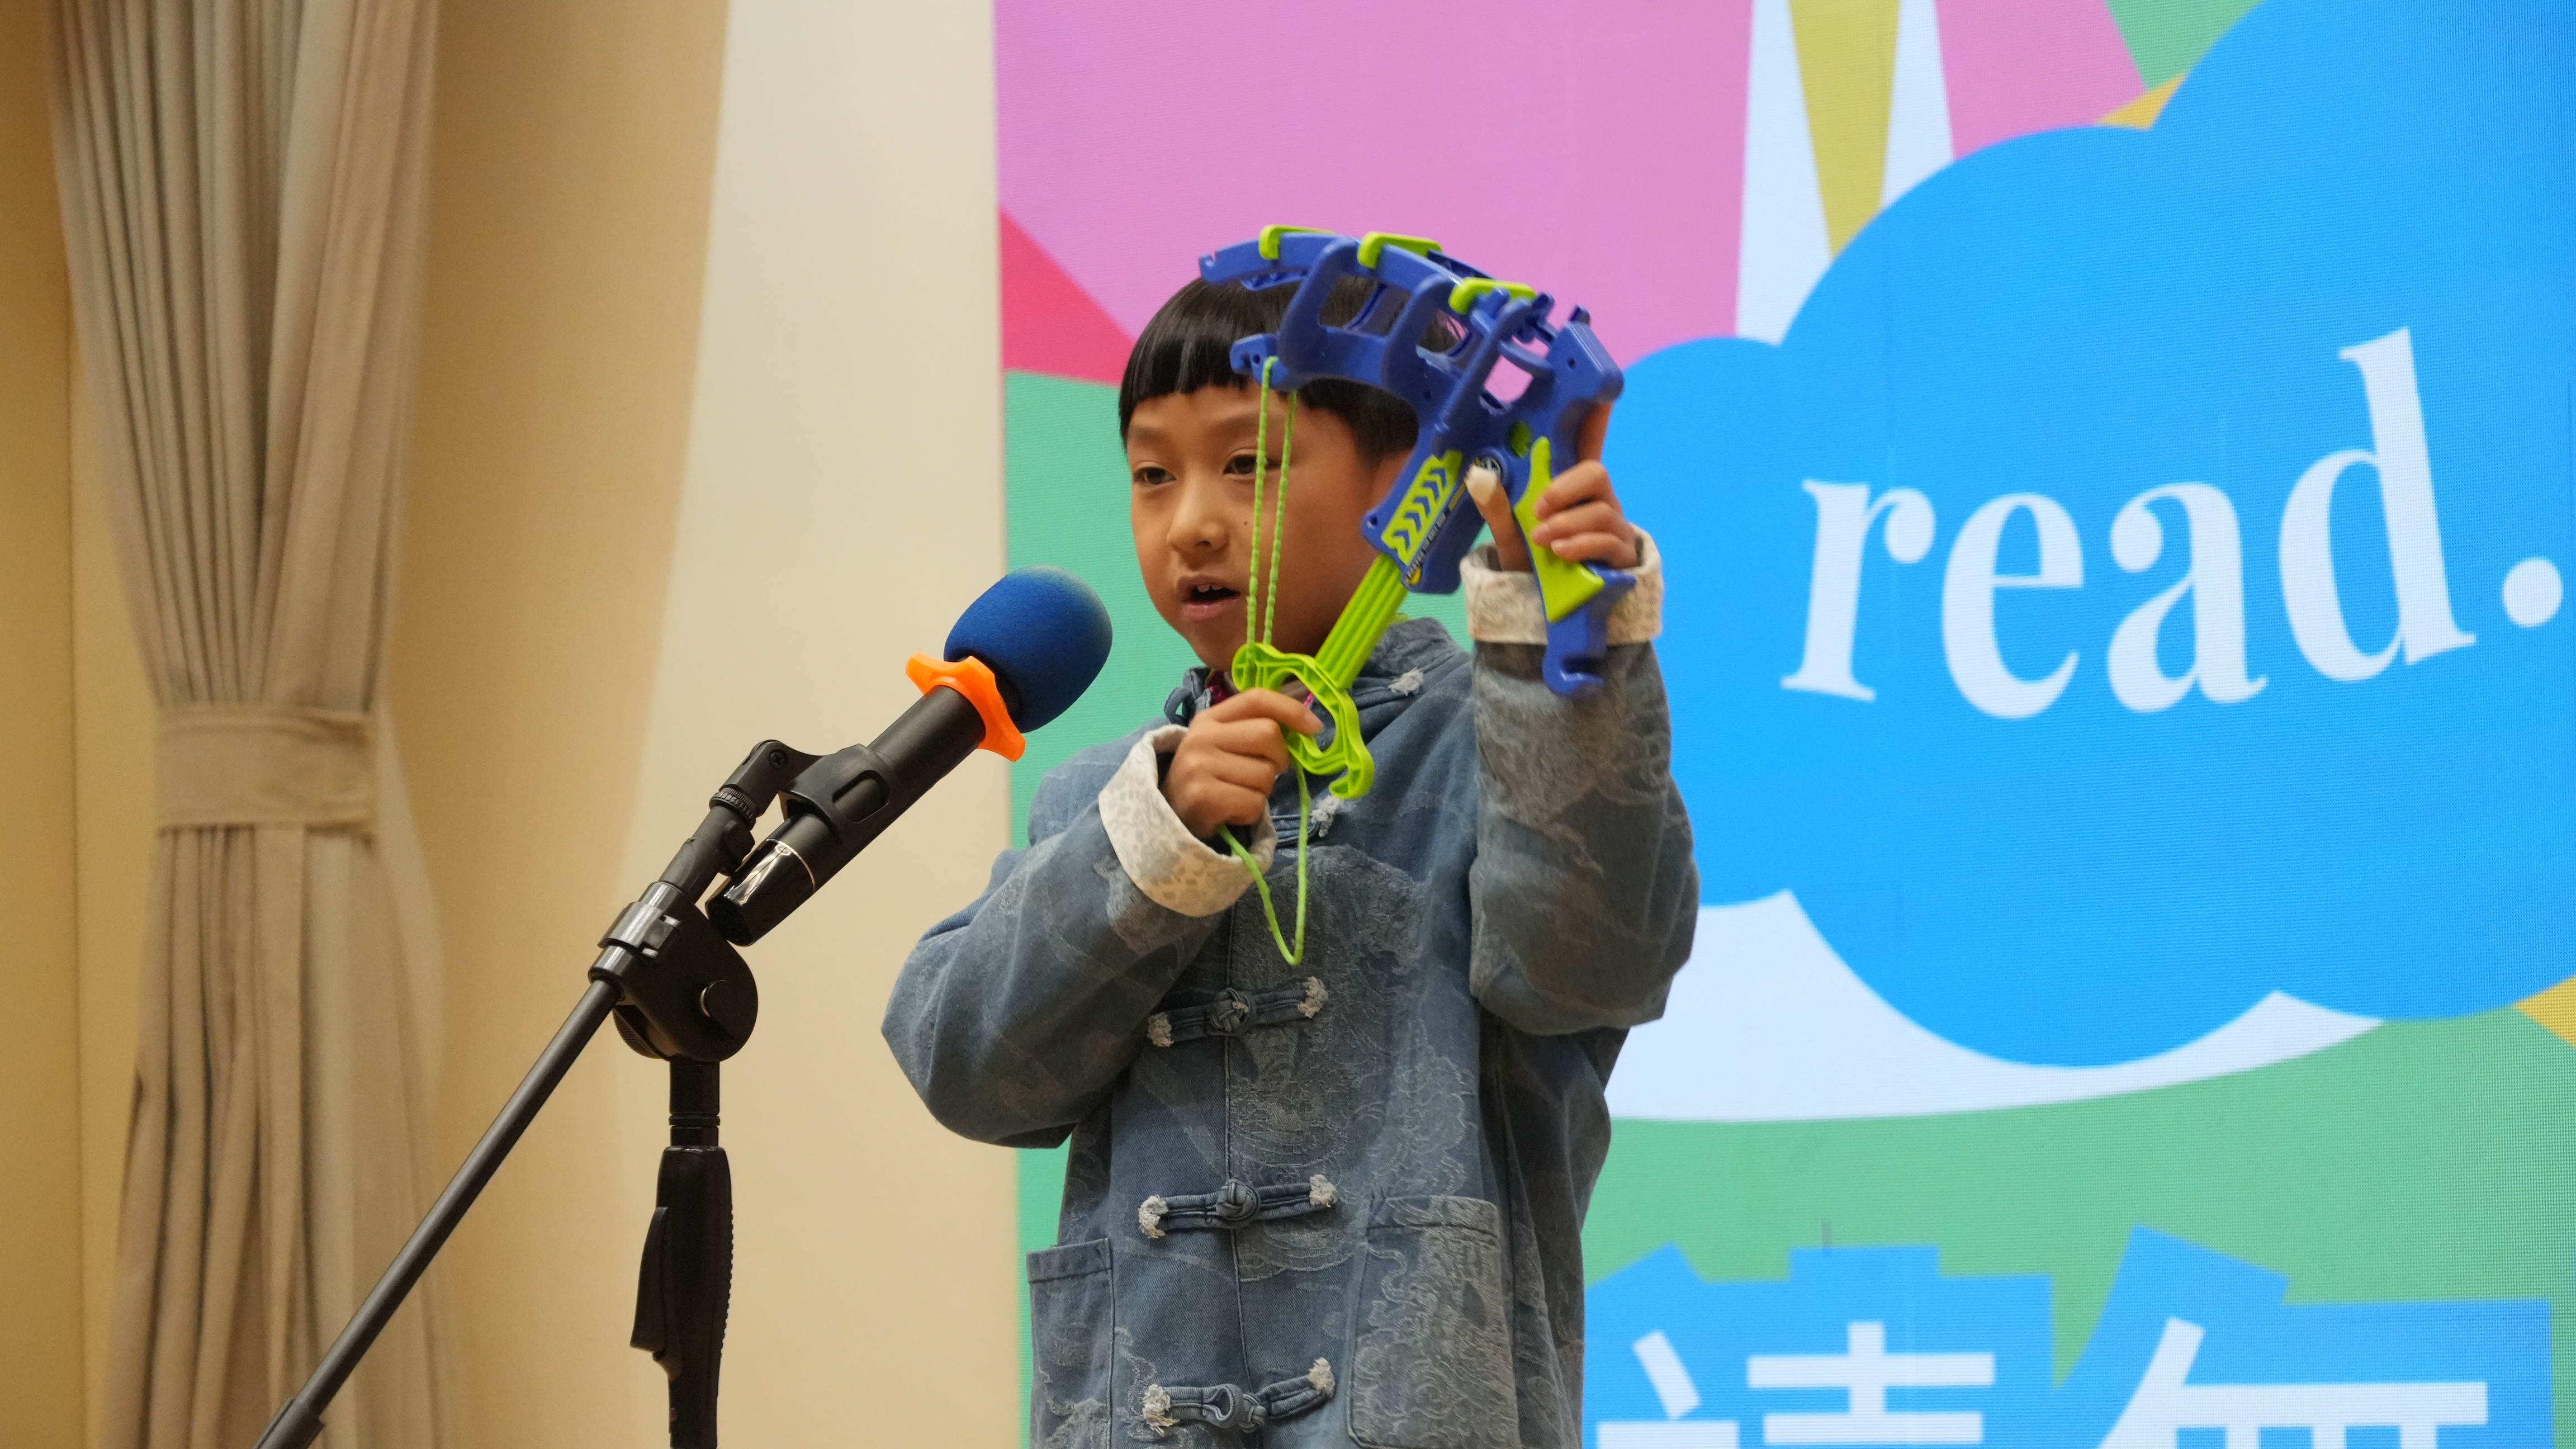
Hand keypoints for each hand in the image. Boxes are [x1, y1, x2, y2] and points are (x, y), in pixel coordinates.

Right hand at [1162, 687, 1319, 838]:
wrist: (1169, 817)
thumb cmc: (1207, 778)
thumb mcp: (1222, 744)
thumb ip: (1254, 729)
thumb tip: (1307, 727)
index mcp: (1209, 718)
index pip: (1257, 699)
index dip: (1291, 709)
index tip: (1314, 728)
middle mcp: (1202, 738)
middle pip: (1268, 735)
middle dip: (1278, 759)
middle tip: (1263, 773)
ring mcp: (1200, 767)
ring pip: (1265, 775)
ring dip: (1262, 791)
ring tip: (1238, 794)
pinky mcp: (1204, 798)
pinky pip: (1255, 804)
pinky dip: (1251, 813)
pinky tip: (1231, 811)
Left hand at [1464, 403, 1639, 571]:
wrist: (1544, 603)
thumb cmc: (1532, 558)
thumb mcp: (1509, 532)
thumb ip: (1497, 507)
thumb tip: (1479, 477)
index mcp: (1572, 485)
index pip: (1586, 446)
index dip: (1596, 421)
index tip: (1601, 397)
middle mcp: (1598, 499)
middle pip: (1597, 472)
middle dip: (1567, 487)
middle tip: (1540, 508)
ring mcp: (1614, 525)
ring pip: (1602, 510)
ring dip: (1567, 523)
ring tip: (1543, 541)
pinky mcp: (1621, 554)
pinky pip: (1609, 541)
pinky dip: (1581, 544)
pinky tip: (1561, 552)